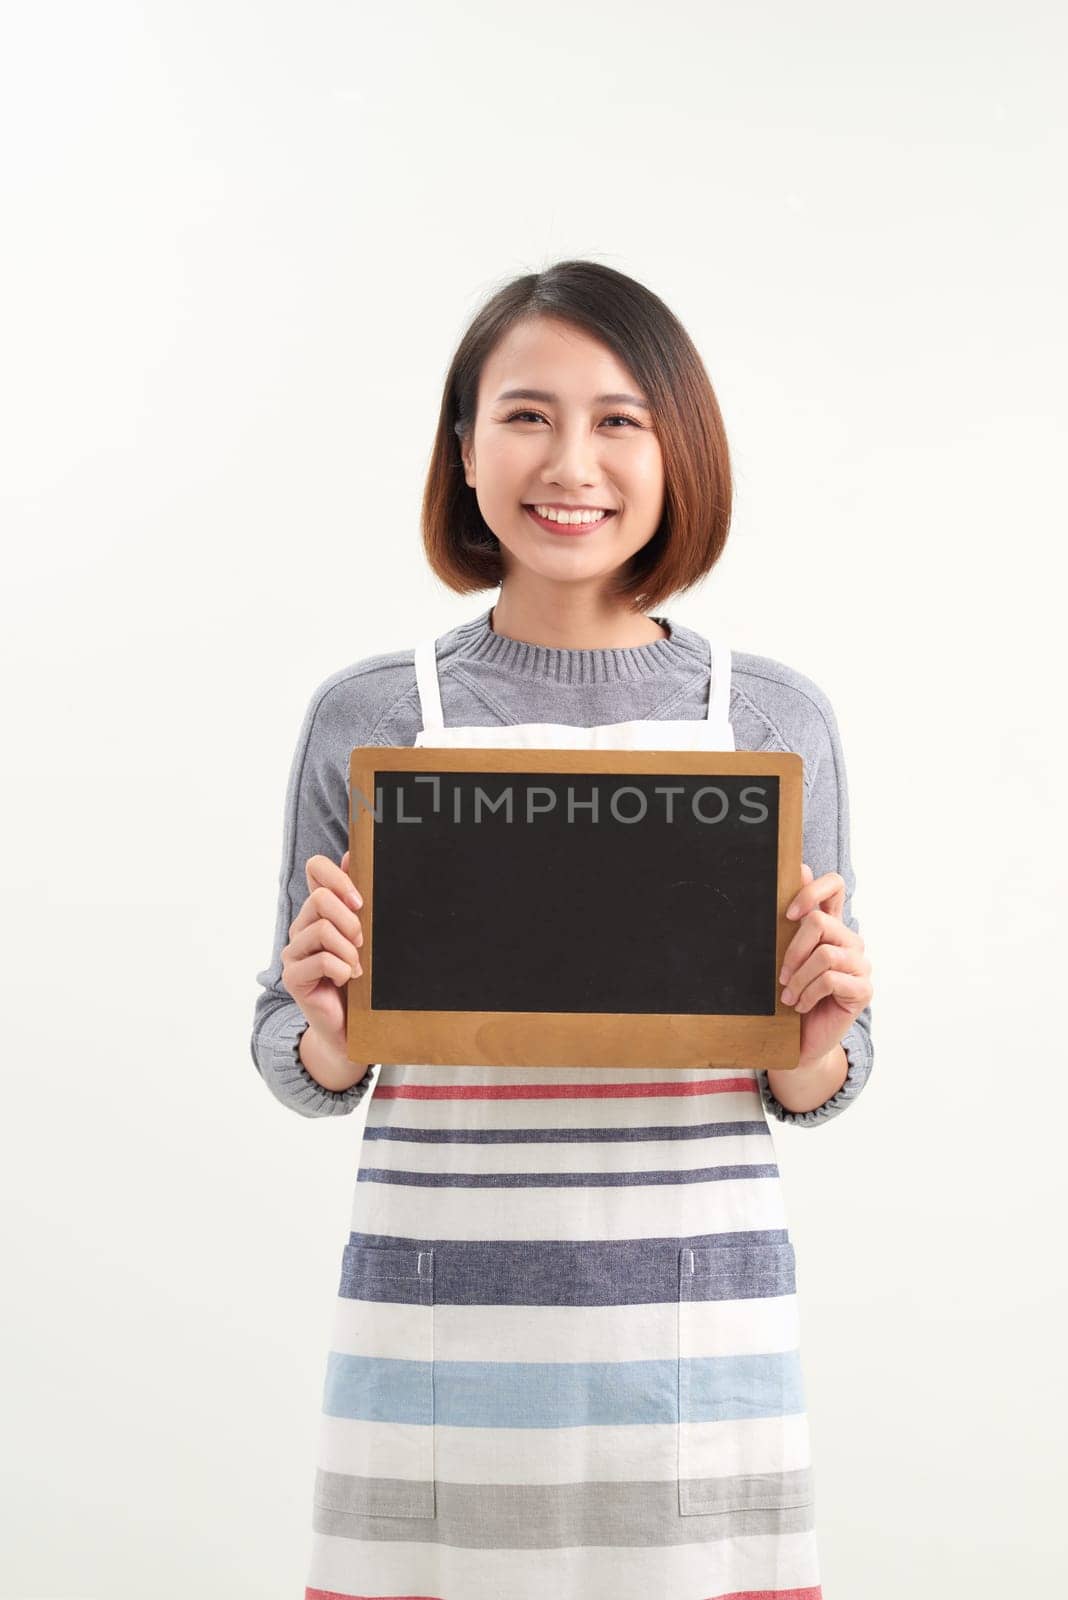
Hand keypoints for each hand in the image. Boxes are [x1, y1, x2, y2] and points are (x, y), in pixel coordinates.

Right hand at [281, 848, 364, 1058]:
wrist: (352, 1026)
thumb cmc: (361, 979)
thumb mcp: (366, 936)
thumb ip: (357, 900)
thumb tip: (353, 855)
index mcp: (319, 911)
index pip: (315, 868)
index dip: (338, 876)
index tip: (360, 901)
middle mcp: (302, 926)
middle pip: (320, 899)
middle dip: (350, 920)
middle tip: (362, 943)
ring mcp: (294, 951)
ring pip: (321, 929)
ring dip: (348, 949)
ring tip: (357, 967)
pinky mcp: (293, 976)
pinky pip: (321, 960)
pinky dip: (343, 969)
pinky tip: (348, 980)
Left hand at [780, 863, 872, 1067]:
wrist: (801, 1039)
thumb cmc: (792, 994)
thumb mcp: (786, 955)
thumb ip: (793, 918)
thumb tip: (799, 868)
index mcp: (832, 926)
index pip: (835, 885)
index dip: (812, 891)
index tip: (788, 914)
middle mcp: (849, 940)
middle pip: (820, 922)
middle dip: (792, 950)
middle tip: (780, 975)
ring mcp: (860, 965)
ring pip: (824, 954)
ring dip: (798, 978)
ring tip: (788, 996)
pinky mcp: (862, 990)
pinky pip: (830, 979)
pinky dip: (808, 993)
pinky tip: (801, 1006)